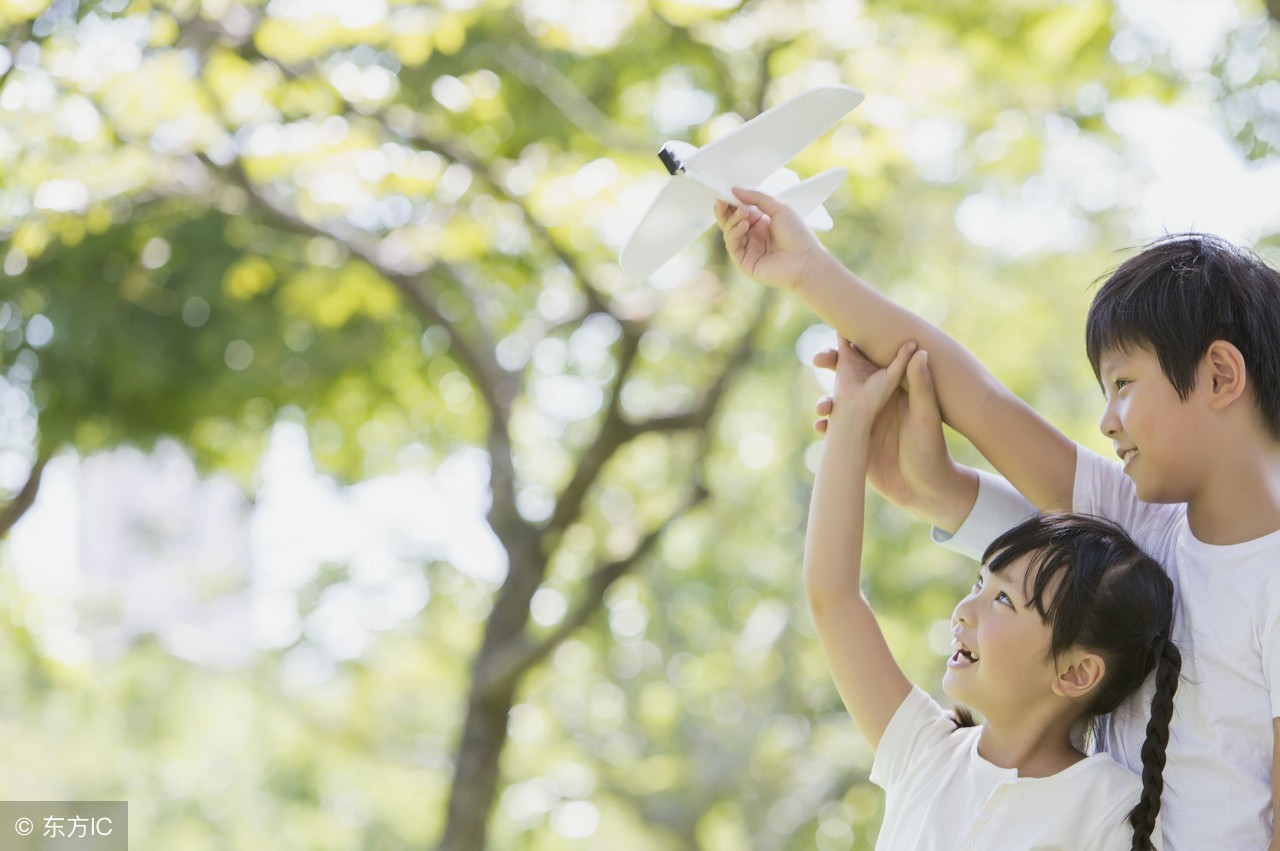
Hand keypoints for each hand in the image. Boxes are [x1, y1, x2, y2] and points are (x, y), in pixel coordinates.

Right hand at [715, 187, 828, 291]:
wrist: (806, 261)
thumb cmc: (797, 235)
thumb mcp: (779, 208)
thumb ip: (757, 198)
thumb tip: (735, 189)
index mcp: (761, 223)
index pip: (739, 211)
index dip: (731, 202)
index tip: (726, 192)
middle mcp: (753, 236)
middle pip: (730, 222)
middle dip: (725, 210)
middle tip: (722, 200)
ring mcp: (748, 249)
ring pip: (729, 232)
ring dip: (733, 220)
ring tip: (743, 212)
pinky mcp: (744, 262)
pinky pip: (732, 245)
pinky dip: (735, 233)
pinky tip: (744, 225)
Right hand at [813, 341, 972, 527]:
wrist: (924, 492)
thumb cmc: (933, 452)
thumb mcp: (926, 417)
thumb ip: (922, 386)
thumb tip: (918, 350)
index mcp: (897, 390)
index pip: (875, 359)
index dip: (859, 345)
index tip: (842, 333)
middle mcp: (879, 401)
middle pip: (851, 375)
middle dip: (832, 364)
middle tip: (818, 359)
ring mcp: (865, 422)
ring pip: (838, 402)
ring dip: (826, 400)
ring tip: (822, 408)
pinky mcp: (855, 442)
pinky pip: (834, 429)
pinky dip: (825, 426)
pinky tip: (821, 428)